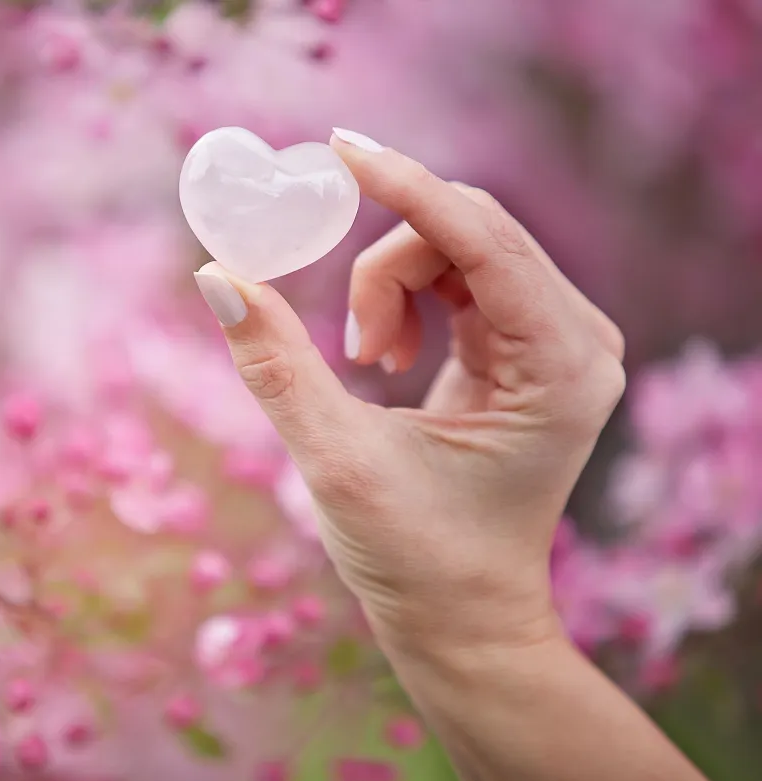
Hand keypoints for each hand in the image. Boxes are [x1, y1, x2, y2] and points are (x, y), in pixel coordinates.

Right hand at [193, 131, 625, 657]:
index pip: (482, 238)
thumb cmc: (415, 558)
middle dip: (386, 264)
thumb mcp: (336, 459)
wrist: (463, 618)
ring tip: (365, 365)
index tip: (335, 149)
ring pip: (456, 246)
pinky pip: (457, 273)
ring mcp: (557, 340)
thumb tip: (216, 275)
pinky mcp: (527, 344)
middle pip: (469, 230)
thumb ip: (277, 364)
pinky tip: (384, 359)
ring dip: (389, 287)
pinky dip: (403, 297)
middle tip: (345, 339)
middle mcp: (576, 341)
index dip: (405, 186)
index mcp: (557, 368)